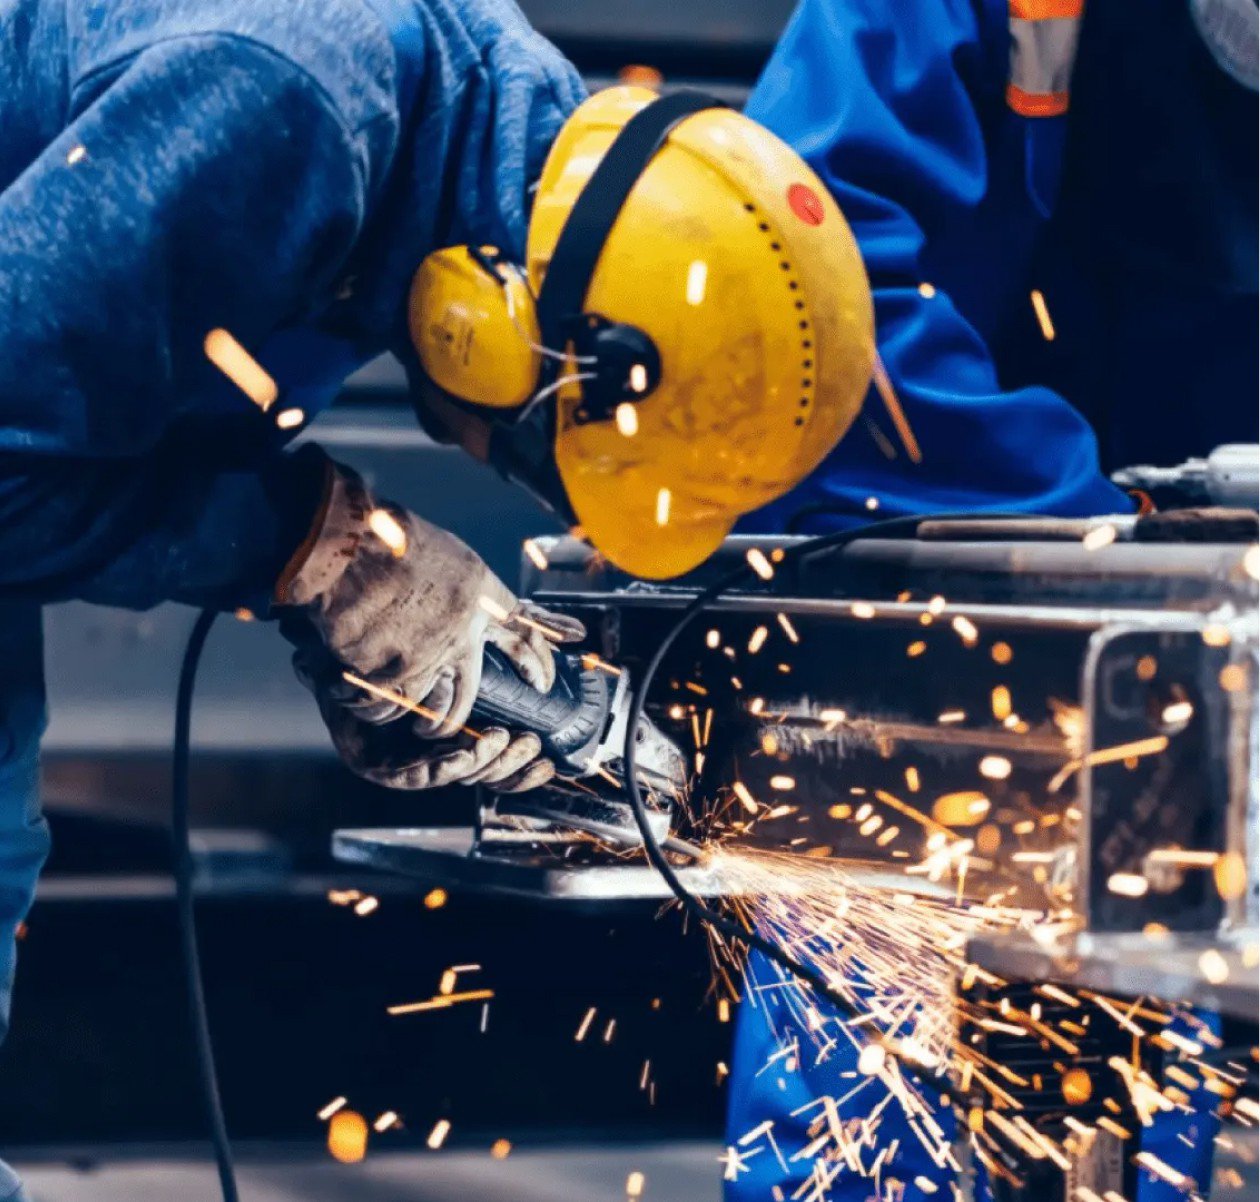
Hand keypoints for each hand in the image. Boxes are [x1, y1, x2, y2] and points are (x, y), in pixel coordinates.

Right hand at [277, 462, 585, 789]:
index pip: (524, 635)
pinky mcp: (382, 674)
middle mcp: (457, 638)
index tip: (545, 683)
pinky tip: (359, 693)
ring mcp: (420, 660)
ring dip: (406, 715)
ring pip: (419, 710)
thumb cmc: (392, 542)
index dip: (538, 662)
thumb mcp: (451, 559)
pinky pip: (378, 704)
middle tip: (440, 728)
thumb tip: (484, 619)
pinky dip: (368, 703)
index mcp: (478, 602)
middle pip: (465, 700)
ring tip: (393, 709)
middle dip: (451, 723)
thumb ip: (470, 596)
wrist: (344, 546)